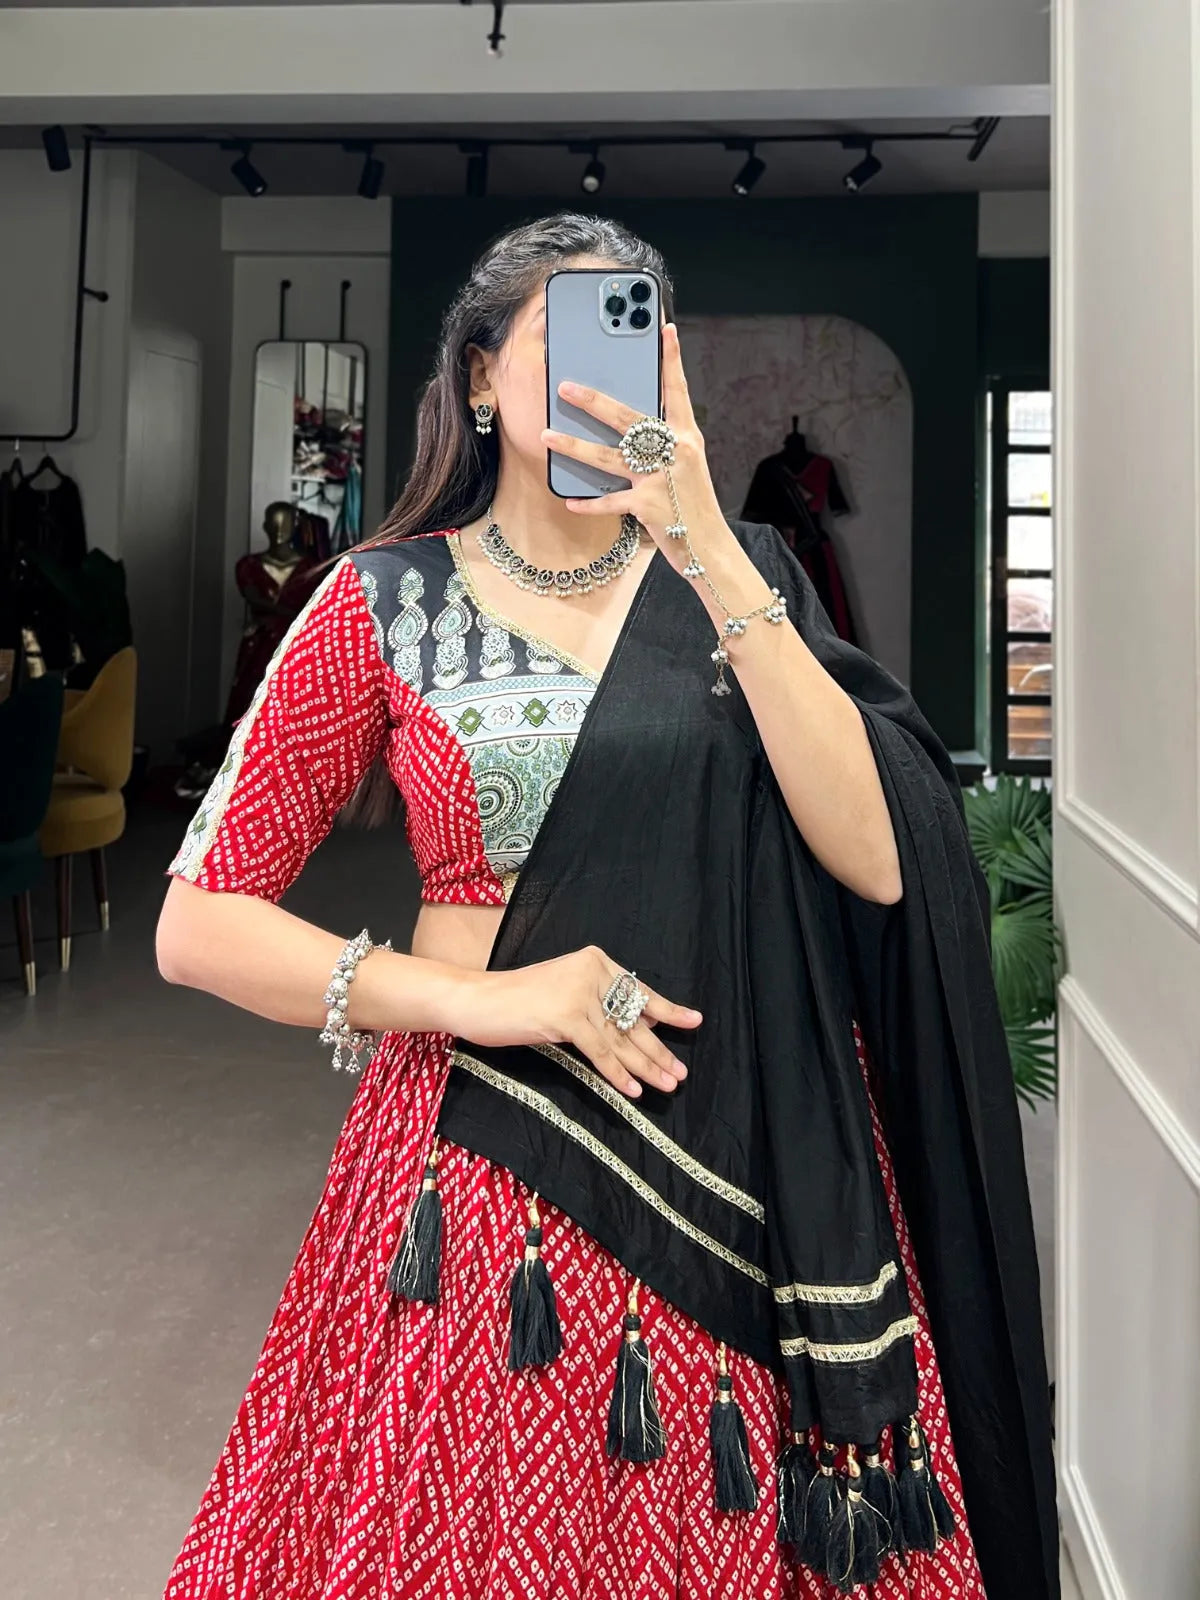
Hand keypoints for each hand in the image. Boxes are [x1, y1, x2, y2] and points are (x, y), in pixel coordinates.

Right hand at [454, 946, 700, 1098]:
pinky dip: (617, 1074)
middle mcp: (591, 972)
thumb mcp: (566, 992)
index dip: (668, 1010)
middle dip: (658, 1050)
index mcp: (594, 961)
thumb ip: (600, 1003)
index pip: (638, 991)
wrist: (476, 999)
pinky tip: (633, 1090)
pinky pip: (600, 1052)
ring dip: (646, 1066)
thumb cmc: (518, 1000)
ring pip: (620, 1039)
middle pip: (633, 1019)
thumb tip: (645, 1021)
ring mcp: (578, 993)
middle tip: (680, 1073)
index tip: (693, 1022)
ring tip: (668, 1084)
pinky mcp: (565, 1016)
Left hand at [540, 322, 726, 563]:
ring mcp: (660, 479)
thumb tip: (631, 426)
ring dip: (574, 447)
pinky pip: (611, 502)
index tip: (664, 328)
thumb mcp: (687, 465)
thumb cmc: (693, 503)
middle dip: (593, 401)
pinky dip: (589, 503)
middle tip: (565, 386)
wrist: (709, 547)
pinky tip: (570, 501)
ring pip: (608, 457)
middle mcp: (675, 452)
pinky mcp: (649, 506)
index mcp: (686, 437)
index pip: (677, 391)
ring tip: (547, 436)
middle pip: (628, 419)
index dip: (670, 359)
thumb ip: (664, 442)